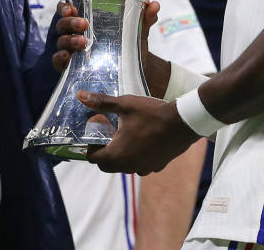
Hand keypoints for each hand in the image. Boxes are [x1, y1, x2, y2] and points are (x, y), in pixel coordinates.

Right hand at [51, 0, 164, 77]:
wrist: (134, 73)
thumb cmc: (129, 48)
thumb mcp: (137, 33)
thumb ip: (144, 19)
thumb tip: (154, 4)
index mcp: (85, 22)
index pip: (67, 10)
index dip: (64, 7)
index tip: (71, 7)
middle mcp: (74, 34)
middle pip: (62, 24)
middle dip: (70, 22)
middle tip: (84, 24)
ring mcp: (70, 51)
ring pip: (61, 42)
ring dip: (69, 40)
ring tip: (82, 42)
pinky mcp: (69, 68)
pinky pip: (58, 61)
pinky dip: (60, 58)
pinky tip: (68, 57)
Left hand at [78, 91, 197, 174]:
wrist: (184, 123)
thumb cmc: (152, 114)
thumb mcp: (124, 105)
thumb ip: (101, 103)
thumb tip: (80, 95)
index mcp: (117, 155)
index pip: (93, 159)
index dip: (89, 147)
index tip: (94, 135)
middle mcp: (129, 166)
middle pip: (107, 166)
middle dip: (103, 153)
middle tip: (106, 135)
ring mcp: (145, 168)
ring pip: (124, 167)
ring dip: (119, 156)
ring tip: (123, 136)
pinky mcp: (157, 166)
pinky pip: (140, 165)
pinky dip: (135, 156)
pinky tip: (141, 140)